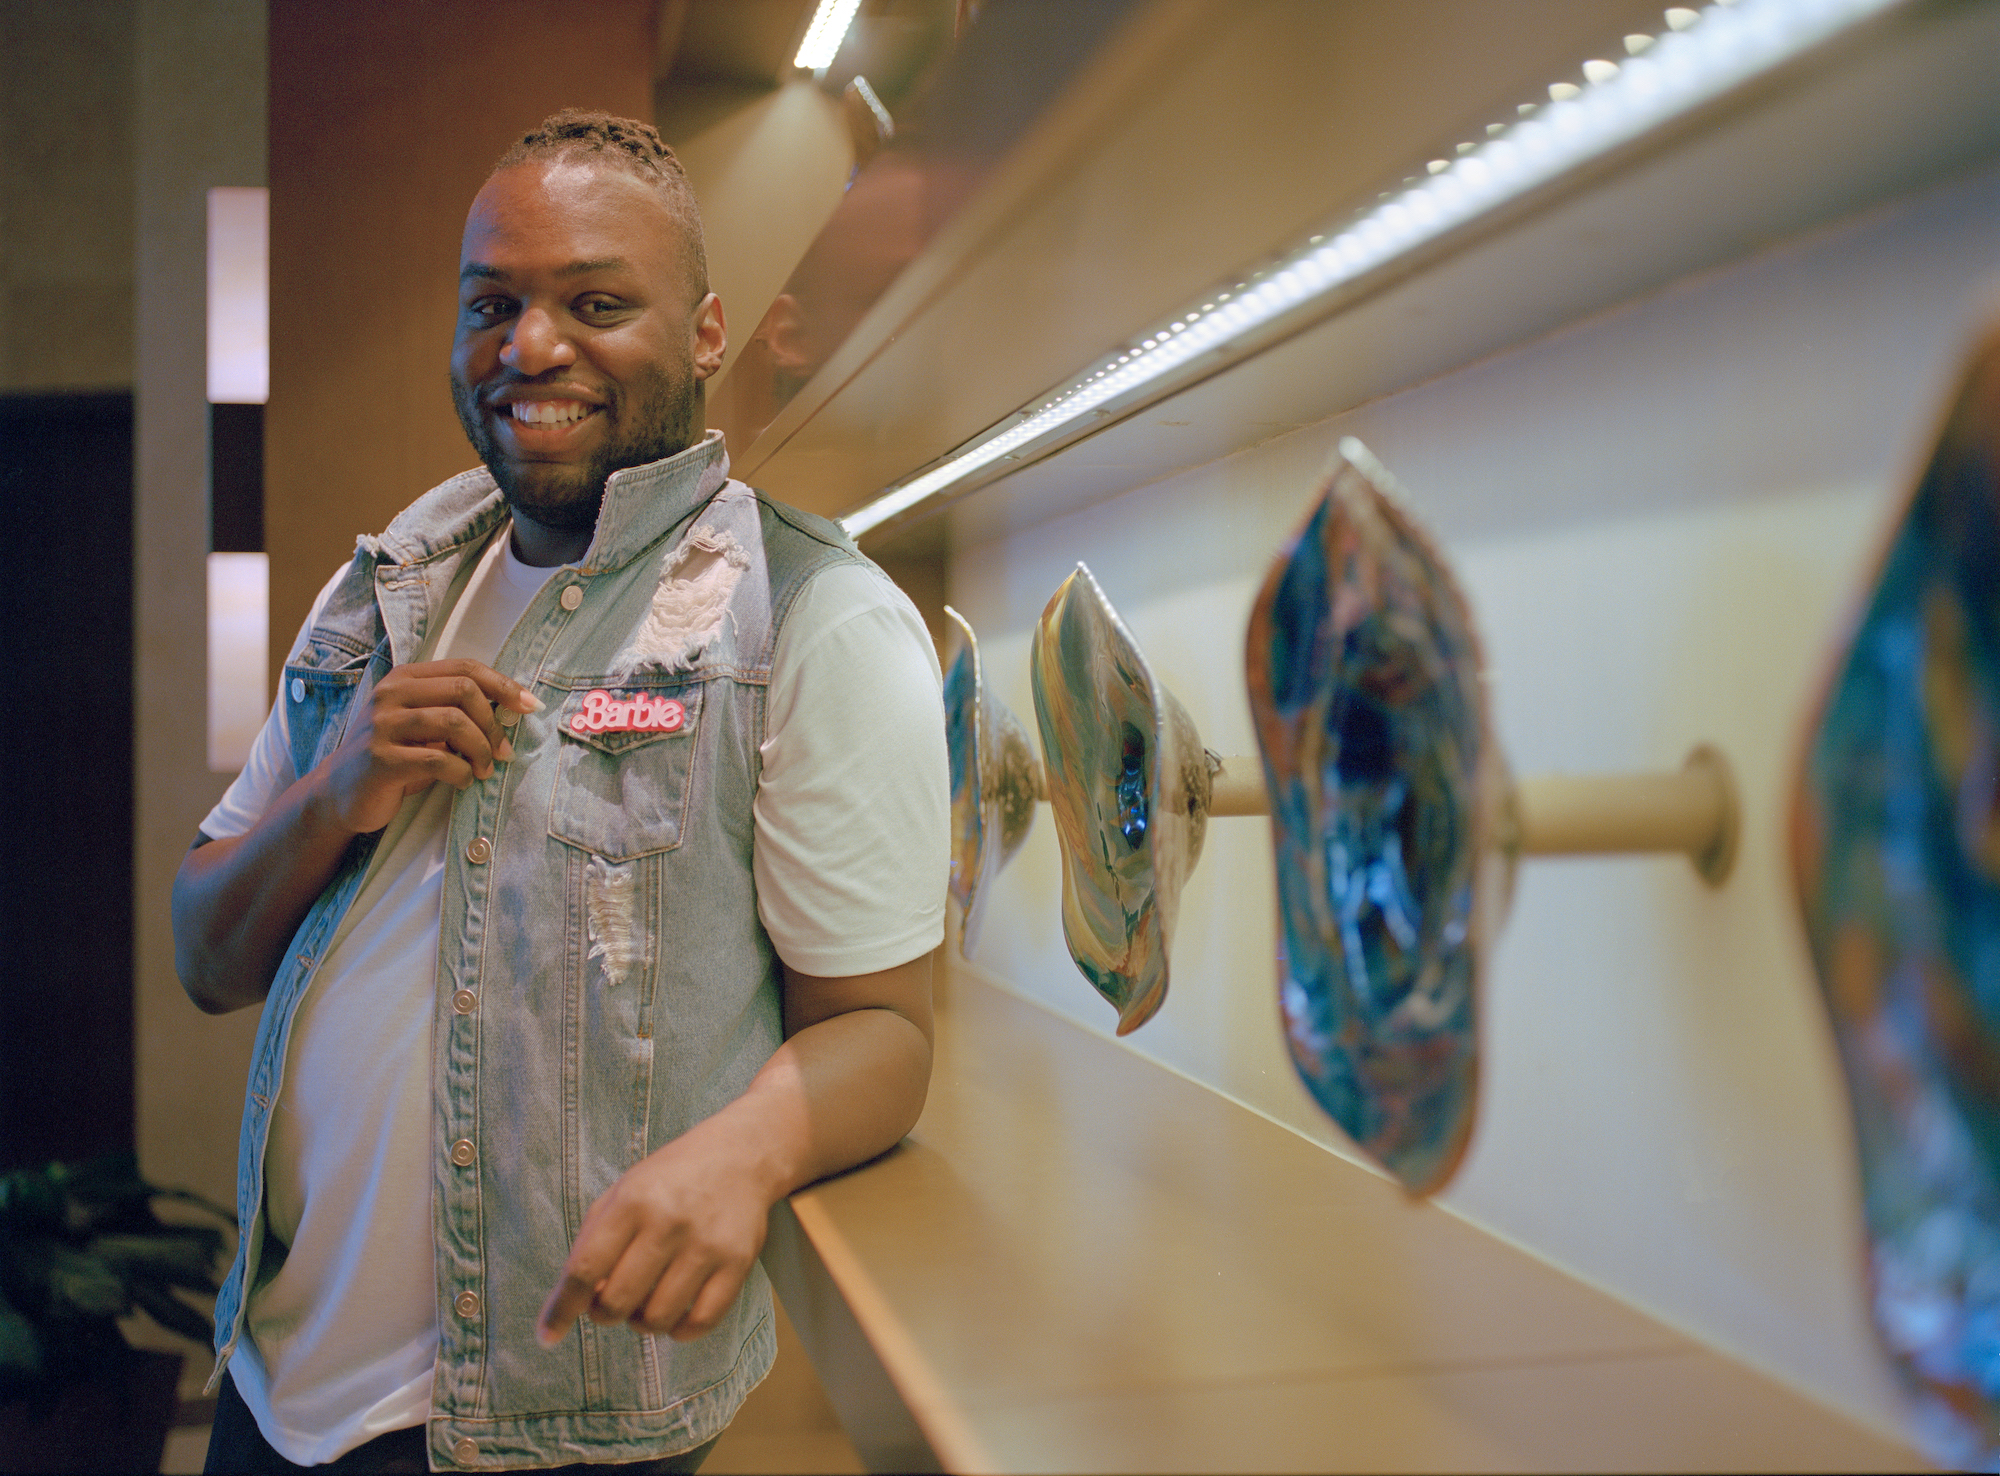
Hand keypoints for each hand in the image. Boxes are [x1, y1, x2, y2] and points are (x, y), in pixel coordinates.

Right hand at [319, 659, 540, 833]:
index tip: (530, 707)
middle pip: (464, 691)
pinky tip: (463, 781)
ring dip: (481, 750)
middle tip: (504, 752)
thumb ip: (456, 711)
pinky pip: (438, 760)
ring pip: (454, 722)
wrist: (339, 792)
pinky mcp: (380, 759)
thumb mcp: (424, 726)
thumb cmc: (395, 757)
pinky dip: (461, 773)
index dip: (504, 685)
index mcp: (405, 678)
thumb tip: (513, 709)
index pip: (465, 668)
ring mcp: (382, 725)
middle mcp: (391, 694)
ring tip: (484, 770)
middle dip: (493, 724)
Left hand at [538, 1120, 776, 1346]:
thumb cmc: (671, 1178)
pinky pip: (701, 1322)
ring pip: (657, 1318)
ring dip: (641, 1322)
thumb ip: (594, 1241)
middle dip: (604, 1314)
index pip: (585, 1269)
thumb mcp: (623, 1192)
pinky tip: (676, 1317)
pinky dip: (680, 1331)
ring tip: (645, 1304)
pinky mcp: (738, 1263)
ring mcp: (706, 1246)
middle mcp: (668, 1224)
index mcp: (632, 1202)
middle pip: (617, 1301)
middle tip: (611, 1303)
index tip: (548, 1334)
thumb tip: (576, 1300)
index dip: (562, 1308)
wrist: (741, 1155)